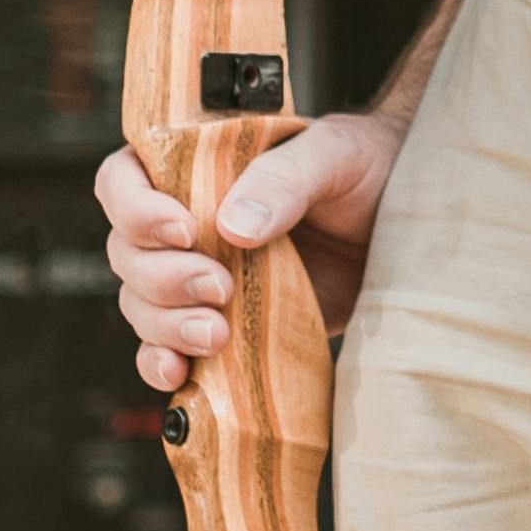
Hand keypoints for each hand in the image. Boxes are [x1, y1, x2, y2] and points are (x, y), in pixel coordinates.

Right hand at [95, 116, 402, 383]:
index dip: (136, 209)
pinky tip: (179, 374)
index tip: (185, 231)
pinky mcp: (223, 322)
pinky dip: (161, 364)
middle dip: (163, 278)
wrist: (407, 226)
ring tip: (215, 335)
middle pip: (127, 254)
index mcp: (194, 166)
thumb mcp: (333, 156)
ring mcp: (200, 276)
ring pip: (142, 305)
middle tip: (219, 287)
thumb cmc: (367, 170)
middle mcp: (185, 222)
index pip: (123, 180)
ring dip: (166, 326)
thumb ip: (283, 181)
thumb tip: (232, 228)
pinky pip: (166, 349)